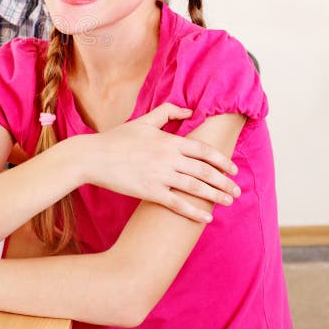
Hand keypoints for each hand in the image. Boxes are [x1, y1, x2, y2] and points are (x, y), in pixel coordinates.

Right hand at [82, 103, 239, 222]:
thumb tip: (190, 110)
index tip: (233, 169)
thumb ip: (167, 112)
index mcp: (167, 140)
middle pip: (204, 170)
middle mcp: (167, 158)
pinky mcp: (149, 191)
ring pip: (195, 187)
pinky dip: (194, 212)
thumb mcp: (143, 121)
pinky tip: (206, 218)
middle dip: (224, 181)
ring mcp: (159, 175)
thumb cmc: (116, 138)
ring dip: (215, 196)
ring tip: (228, 202)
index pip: (203, 150)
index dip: (221, 160)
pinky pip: (177, 204)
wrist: (92, 156)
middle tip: (236, 190)